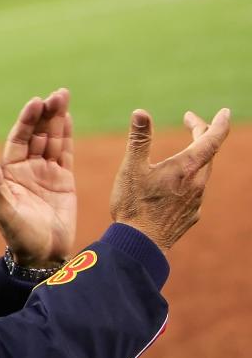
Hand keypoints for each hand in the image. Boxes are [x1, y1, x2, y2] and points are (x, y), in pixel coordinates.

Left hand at [0, 88, 75, 267]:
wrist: (44, 254)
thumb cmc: (20, 236)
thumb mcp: (5, 211)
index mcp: (11, 173)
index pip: (18, 140)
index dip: (26, 121)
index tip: (35, 102)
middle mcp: (27, 169)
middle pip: (37, 135)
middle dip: (45, 114)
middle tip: (57, 94)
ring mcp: (46, 173)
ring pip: (52, 139)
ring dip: (58, 119)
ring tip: (63, 96)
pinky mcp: (64, 180)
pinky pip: (65, 152)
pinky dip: (67, 135)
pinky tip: (68, 117)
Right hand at [110, 108, 229, 251]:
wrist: (139, 245)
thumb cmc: (134, 205)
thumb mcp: (131, 168)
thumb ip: (139, 139)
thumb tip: (140, 112)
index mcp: (186, 167)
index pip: (212, 138)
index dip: (220, 123)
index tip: (225, 112)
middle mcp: (197, 183)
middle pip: (209, 153)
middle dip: (202, 135)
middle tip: (190, 124)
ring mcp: (196, 202)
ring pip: (203, 173)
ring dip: (196, 159)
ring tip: (182, 155)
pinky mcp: (191, 216)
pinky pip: (196, 193)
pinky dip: (189, 181)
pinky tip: (175, 187)